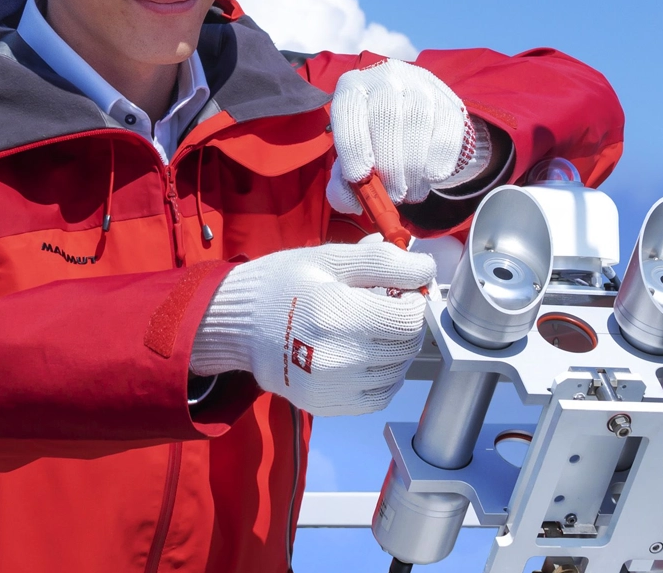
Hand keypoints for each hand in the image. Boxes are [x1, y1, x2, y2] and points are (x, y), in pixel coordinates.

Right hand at [190, 243, 434, 415]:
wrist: (236, 324)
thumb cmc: (283, 283)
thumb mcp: (330, 258)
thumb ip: (382, 261)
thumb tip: (426, 269)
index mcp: (337, 313)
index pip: (408, 319)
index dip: (414, 300)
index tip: (401, 290)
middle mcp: (337, 357)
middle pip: (406, 346)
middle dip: (406, 323)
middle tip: (387, 306)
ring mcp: (330, 387)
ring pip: (396, 374)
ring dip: (397, 350)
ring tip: (373, 329)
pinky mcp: (325, 405)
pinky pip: (377, 397)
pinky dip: (383, 377)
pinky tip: (365, 355)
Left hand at [326, 59, 486, 213]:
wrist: (411, 120)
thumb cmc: (372, 142)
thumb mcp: (350, 159)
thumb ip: (343, 186)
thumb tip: (352, 201)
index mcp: (352, 88)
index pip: (349, 110)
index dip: (354, 146)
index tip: (361, 178)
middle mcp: (385, 78)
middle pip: (387, 116)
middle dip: (390, 165)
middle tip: (392, 195)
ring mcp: (420, 85)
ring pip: (419, 122)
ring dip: (414, 168)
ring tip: (410, 191)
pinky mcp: (449, 101)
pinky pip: (448, 131)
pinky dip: (440, 160)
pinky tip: (431, 176)